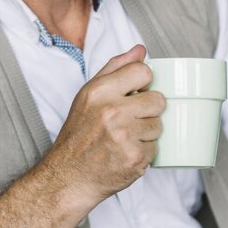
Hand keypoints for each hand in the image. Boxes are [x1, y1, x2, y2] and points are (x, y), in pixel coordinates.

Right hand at [44, 44, 165, 202]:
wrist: (68, 177)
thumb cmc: (78, 135)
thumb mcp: (88, 95)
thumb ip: (115, 68)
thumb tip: (141, 50)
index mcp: (100, 91)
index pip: (143, 71)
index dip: (143, 83)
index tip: (135, 93)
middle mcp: (112, 112)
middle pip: (158, 100)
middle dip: (148, 110)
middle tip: (130, 120)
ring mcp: (125, 137)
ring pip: (159, 125)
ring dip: (147, 133)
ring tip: (125, 138)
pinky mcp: (135, 159)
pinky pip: (156, 148)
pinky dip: (144, 152)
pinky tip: (125, 153)